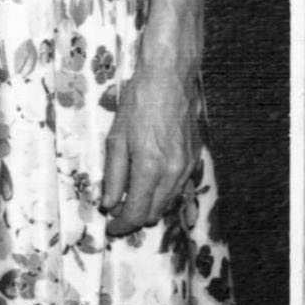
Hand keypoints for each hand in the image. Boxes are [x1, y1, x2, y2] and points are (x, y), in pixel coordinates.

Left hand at [101, 59, 200, 236]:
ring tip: (131, 197)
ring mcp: (187, 166)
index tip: (110, 226)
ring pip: (168, 202)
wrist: (170, 77)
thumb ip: (113, 174)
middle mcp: (173, 173)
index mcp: (150, 168)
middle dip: (135, 218)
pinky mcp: (195, 157)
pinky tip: (150, 181)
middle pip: (155, 213)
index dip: (122, 225)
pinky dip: (163, 192)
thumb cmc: (139, 101)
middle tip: (117, 211)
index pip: (137, 213)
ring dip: (150, 205)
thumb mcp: (116, 137)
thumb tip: (109, 204)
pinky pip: (179, 186)